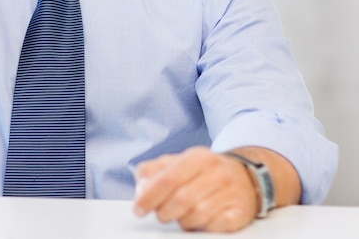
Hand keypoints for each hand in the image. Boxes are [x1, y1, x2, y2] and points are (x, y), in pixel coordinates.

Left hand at [133, 146, 257, 232]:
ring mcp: (231, 192)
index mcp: (198, 157)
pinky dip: (204, 227)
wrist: (246, 177)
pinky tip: (202, 221)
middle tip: (160, 215)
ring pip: (197, 215)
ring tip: (182, 216)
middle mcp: (216, 172)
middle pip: (181, 199)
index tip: (138, 209)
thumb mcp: (182, 162)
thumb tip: (140, 184)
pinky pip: (215, 226)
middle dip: (164, 212)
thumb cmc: (206, 172)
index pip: (168, 178)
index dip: (150, 195)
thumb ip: (157, 170)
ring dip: (183, 221)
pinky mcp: (241, 212)